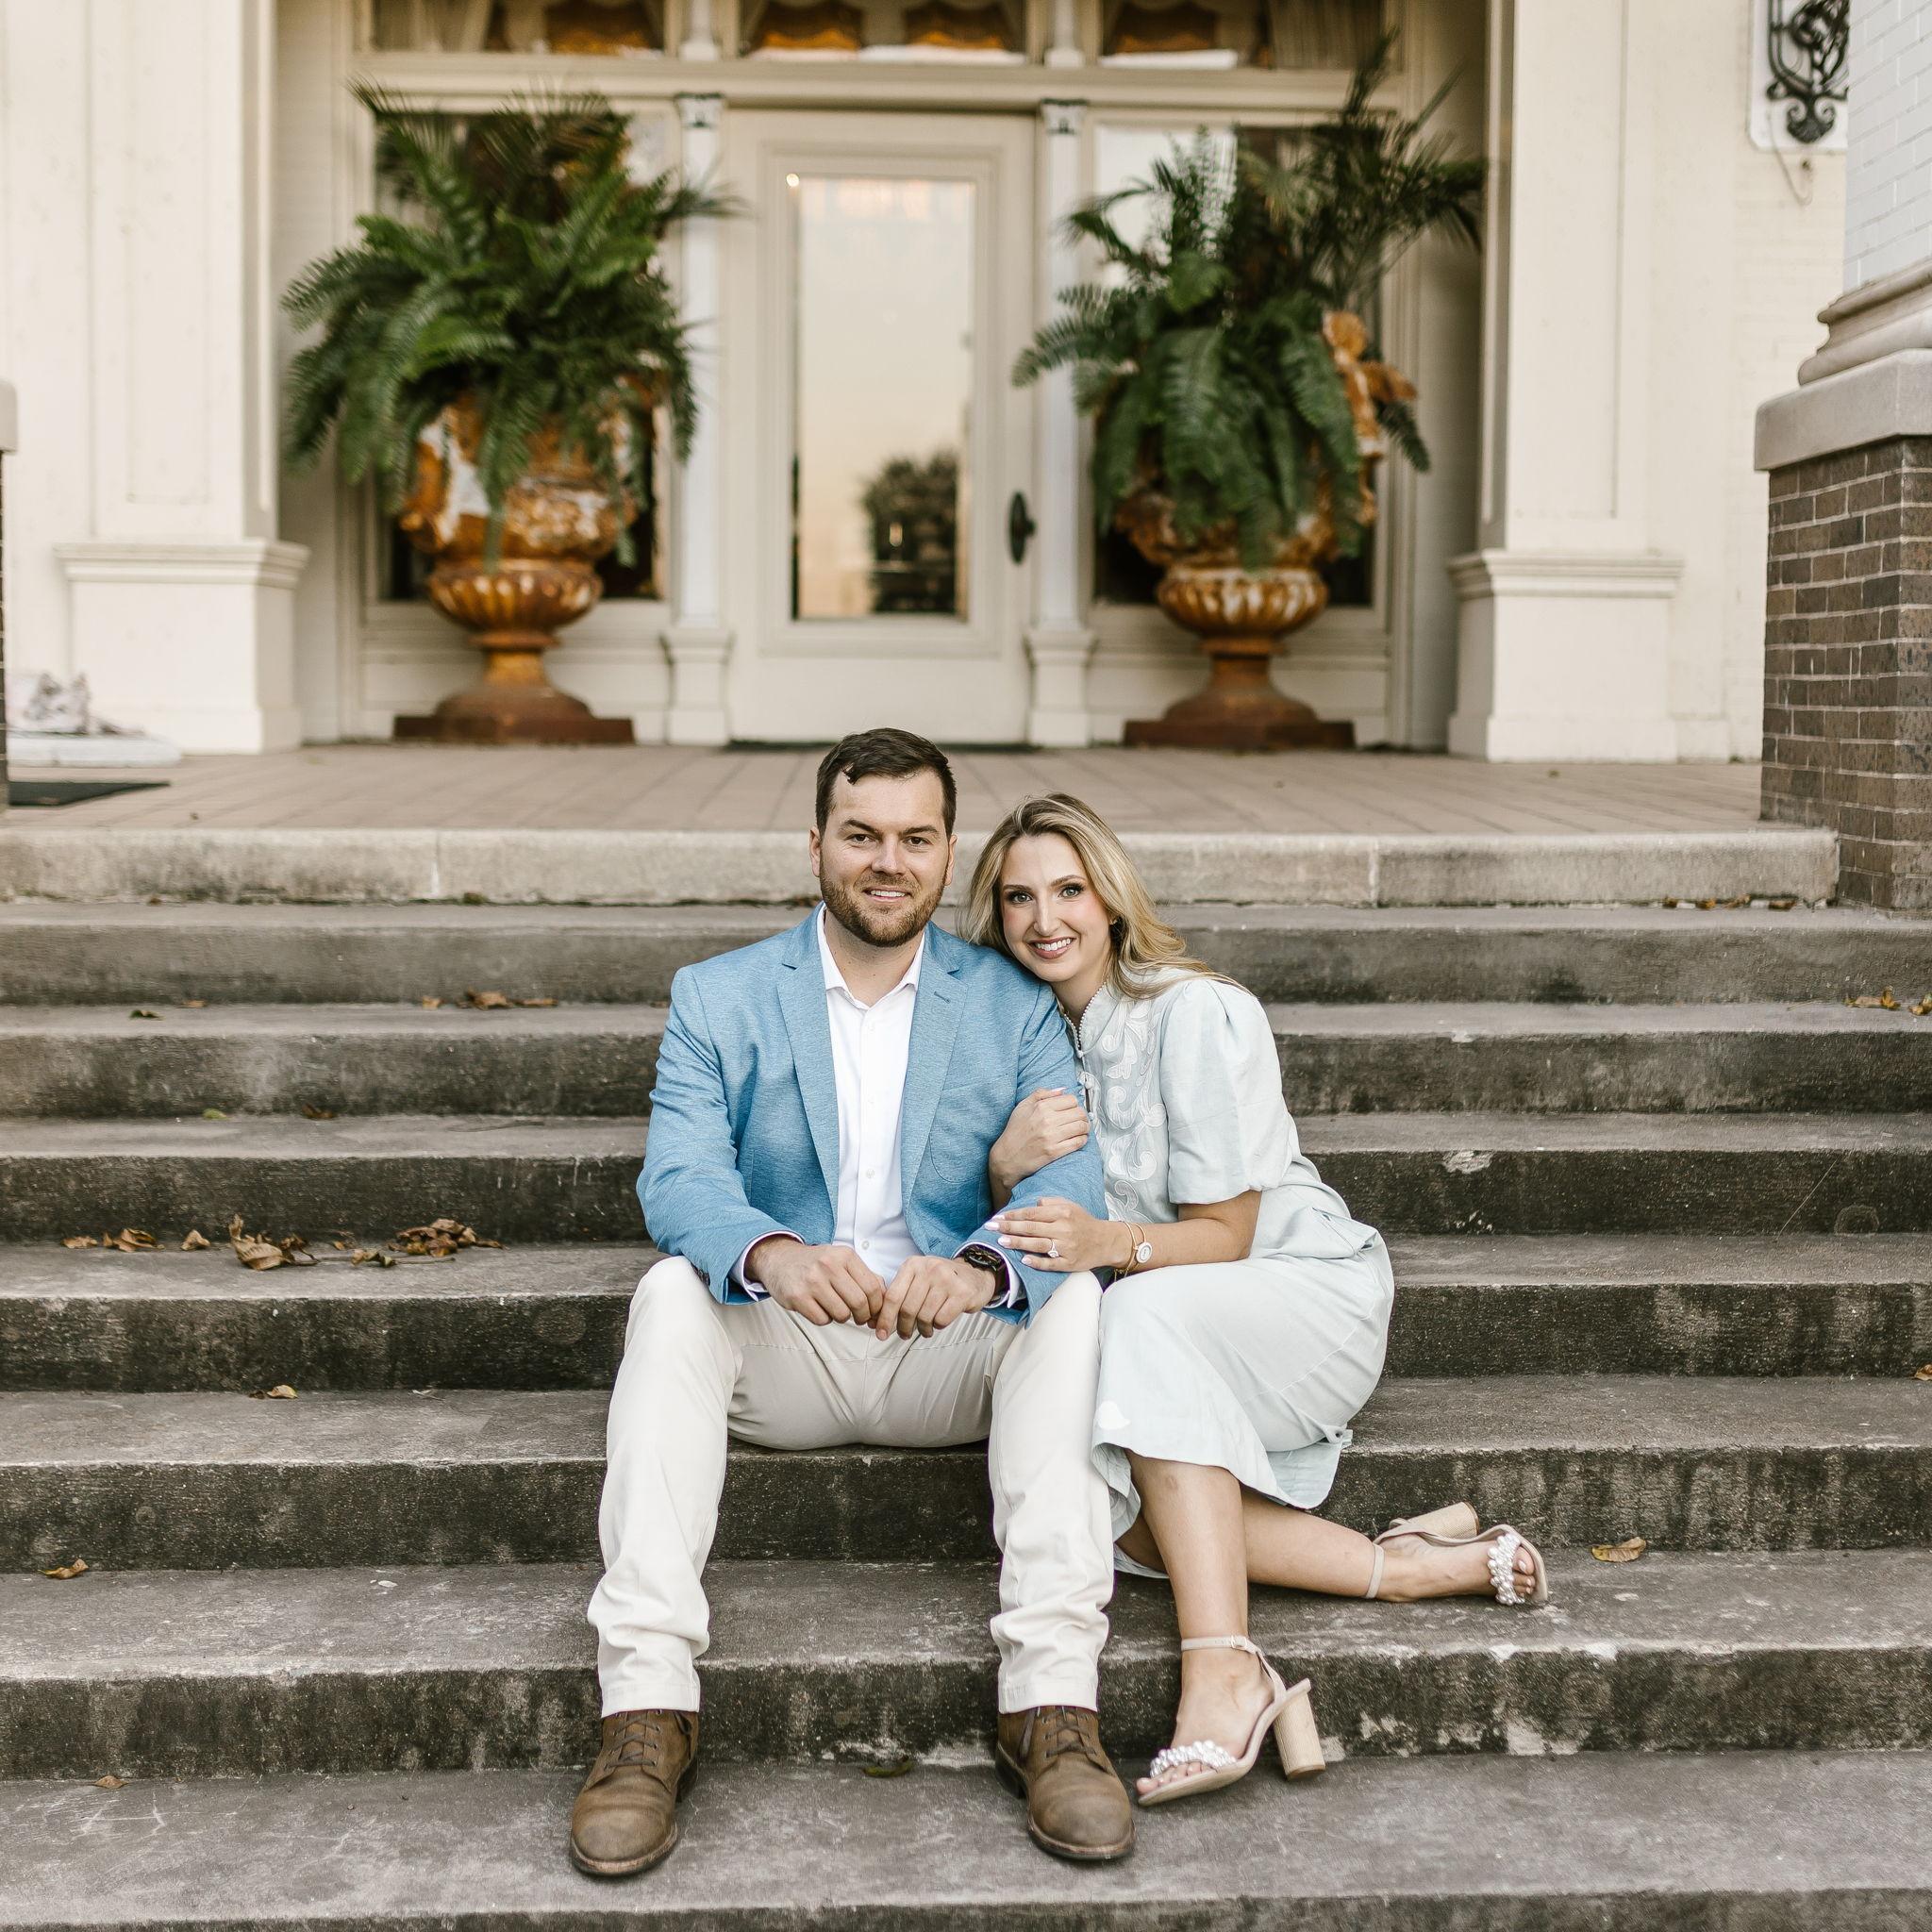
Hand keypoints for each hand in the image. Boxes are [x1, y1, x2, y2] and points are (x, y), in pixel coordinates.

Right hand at [747, 1238, 884, 1325]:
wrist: (779, 1259)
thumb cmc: (816, 1263)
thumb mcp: (841, 1260)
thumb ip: (865, 1276)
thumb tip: (885, 1298)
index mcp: (844, 1256)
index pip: (872, 1287)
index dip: (876, 1306)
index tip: (873, 1312)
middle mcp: (829, 1266)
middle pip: (859, 1303)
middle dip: (863, 1316)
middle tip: (859, 1318)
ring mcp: (811, 1281)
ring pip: (841, 1314)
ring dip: (842, 1317)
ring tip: (835, 1308)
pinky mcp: (797, 1297)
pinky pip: (822, 1319)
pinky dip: (824, 1319)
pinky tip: (819, 1308)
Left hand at [874, 1254, 999, 1339]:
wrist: (975, 1274)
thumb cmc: (941, 1281)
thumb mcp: (918, 1278)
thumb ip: (901, 1295)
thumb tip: (879, 1322)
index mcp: (913, 1265)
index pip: (893, 1296)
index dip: (885, 1318)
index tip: (881, 1333)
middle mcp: (929, 1269)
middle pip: (907, 1309)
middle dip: (904, 1327)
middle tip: (905, 1334)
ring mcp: (947, 1279)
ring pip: (924, 1316)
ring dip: (922, 1329)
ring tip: (925, 1329)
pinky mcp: (962, 1292)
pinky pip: (941, 1319)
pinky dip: (938, 1326)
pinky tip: (939, 1322)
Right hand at [990, 1087, 1090, 1192]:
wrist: (1007, 1157)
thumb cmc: (1015, 1131)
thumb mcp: (1023, 1107)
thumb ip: (1041, 1094)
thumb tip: (1062, 1090)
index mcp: (1041, 1107)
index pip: (1071, 1100)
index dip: (1074, 1104)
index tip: (1073, 1109)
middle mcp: (1047, 1120)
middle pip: (1079, 1113)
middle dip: (1083, 1116)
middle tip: (1081, 1119)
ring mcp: (1052, 1137)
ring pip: (1081, 1127)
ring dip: (1085, 1128)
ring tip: (1082, 1129)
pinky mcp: (1055, 1152)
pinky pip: (1078, 1142)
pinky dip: (1082, 1140)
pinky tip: (1079, 1139)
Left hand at [991, 1196, 1117, 1272]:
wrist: (1105, 1241)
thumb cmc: (1084, 1222)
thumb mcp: (1070, 1206)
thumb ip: (1051, 1203)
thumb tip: (1034, 1204)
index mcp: (1062, 1213)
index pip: (1032, 1214)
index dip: (1013, 1215)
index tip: (997, 1217)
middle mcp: (1063, 1229)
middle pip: (1032, 1228)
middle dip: (1009, 1227)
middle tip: (991, 1227)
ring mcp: (1066, 1247)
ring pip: (1038, 1245)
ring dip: (1018, 1243)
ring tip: (1001, 1241)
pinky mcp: (1069, 1263)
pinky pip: (1051, 1264)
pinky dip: (1037, 1262)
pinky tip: (1023, 1260)